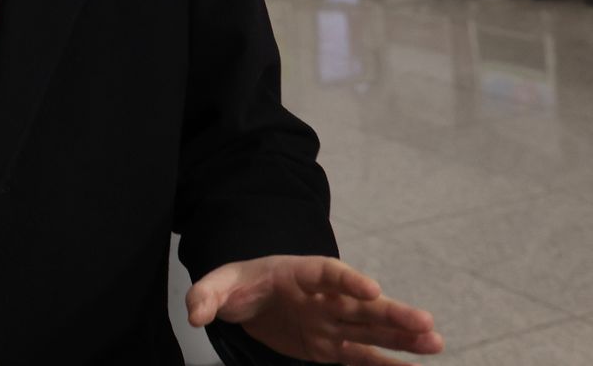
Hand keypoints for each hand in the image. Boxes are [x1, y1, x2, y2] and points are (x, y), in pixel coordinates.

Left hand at [187, 255, 442, 365]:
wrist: (246, 298)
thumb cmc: (238, 284)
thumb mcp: (216, 284)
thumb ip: (205, 295)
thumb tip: (194, 312)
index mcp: (298, 272)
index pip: (327, 272)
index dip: (348, 279)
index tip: (370, 289)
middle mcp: (322, 297)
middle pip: (360, 303)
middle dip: (392, 312)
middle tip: (427, 323)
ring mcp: (330, 322)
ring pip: (370, 330)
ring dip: (402, 337)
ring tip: (436, 343)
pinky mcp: (329, 347)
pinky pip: (361, 356)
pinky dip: (385, 364)